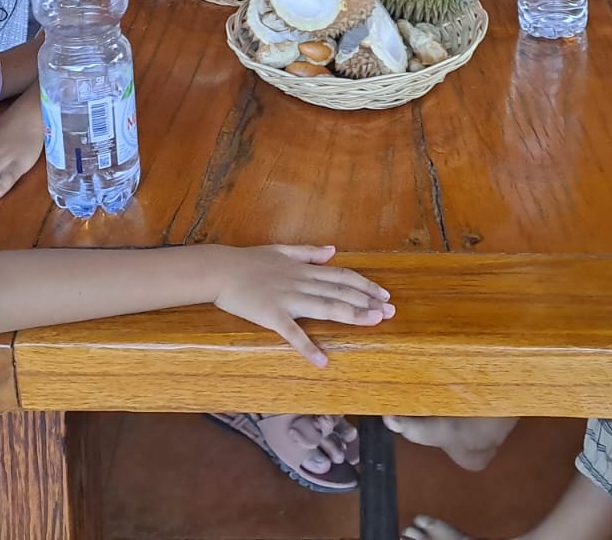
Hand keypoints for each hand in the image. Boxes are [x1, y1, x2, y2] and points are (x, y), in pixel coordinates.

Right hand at [212, 244, 393, 367]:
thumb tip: (332, 250)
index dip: (365, 285)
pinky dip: (308, 348)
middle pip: (340, 291)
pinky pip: (293, 334)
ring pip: (325, 306)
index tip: (385, 294)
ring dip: (351, 314)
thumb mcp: (281, 250)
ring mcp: (288, 299)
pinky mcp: (272, 315)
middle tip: (391, 312)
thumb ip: (308, 252)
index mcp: (304, 269)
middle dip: (367, 301)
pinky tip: (323, 361)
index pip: (342, 276)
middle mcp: (301, 282)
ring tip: (373, 322)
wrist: (220, 270)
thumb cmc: (248, 261)